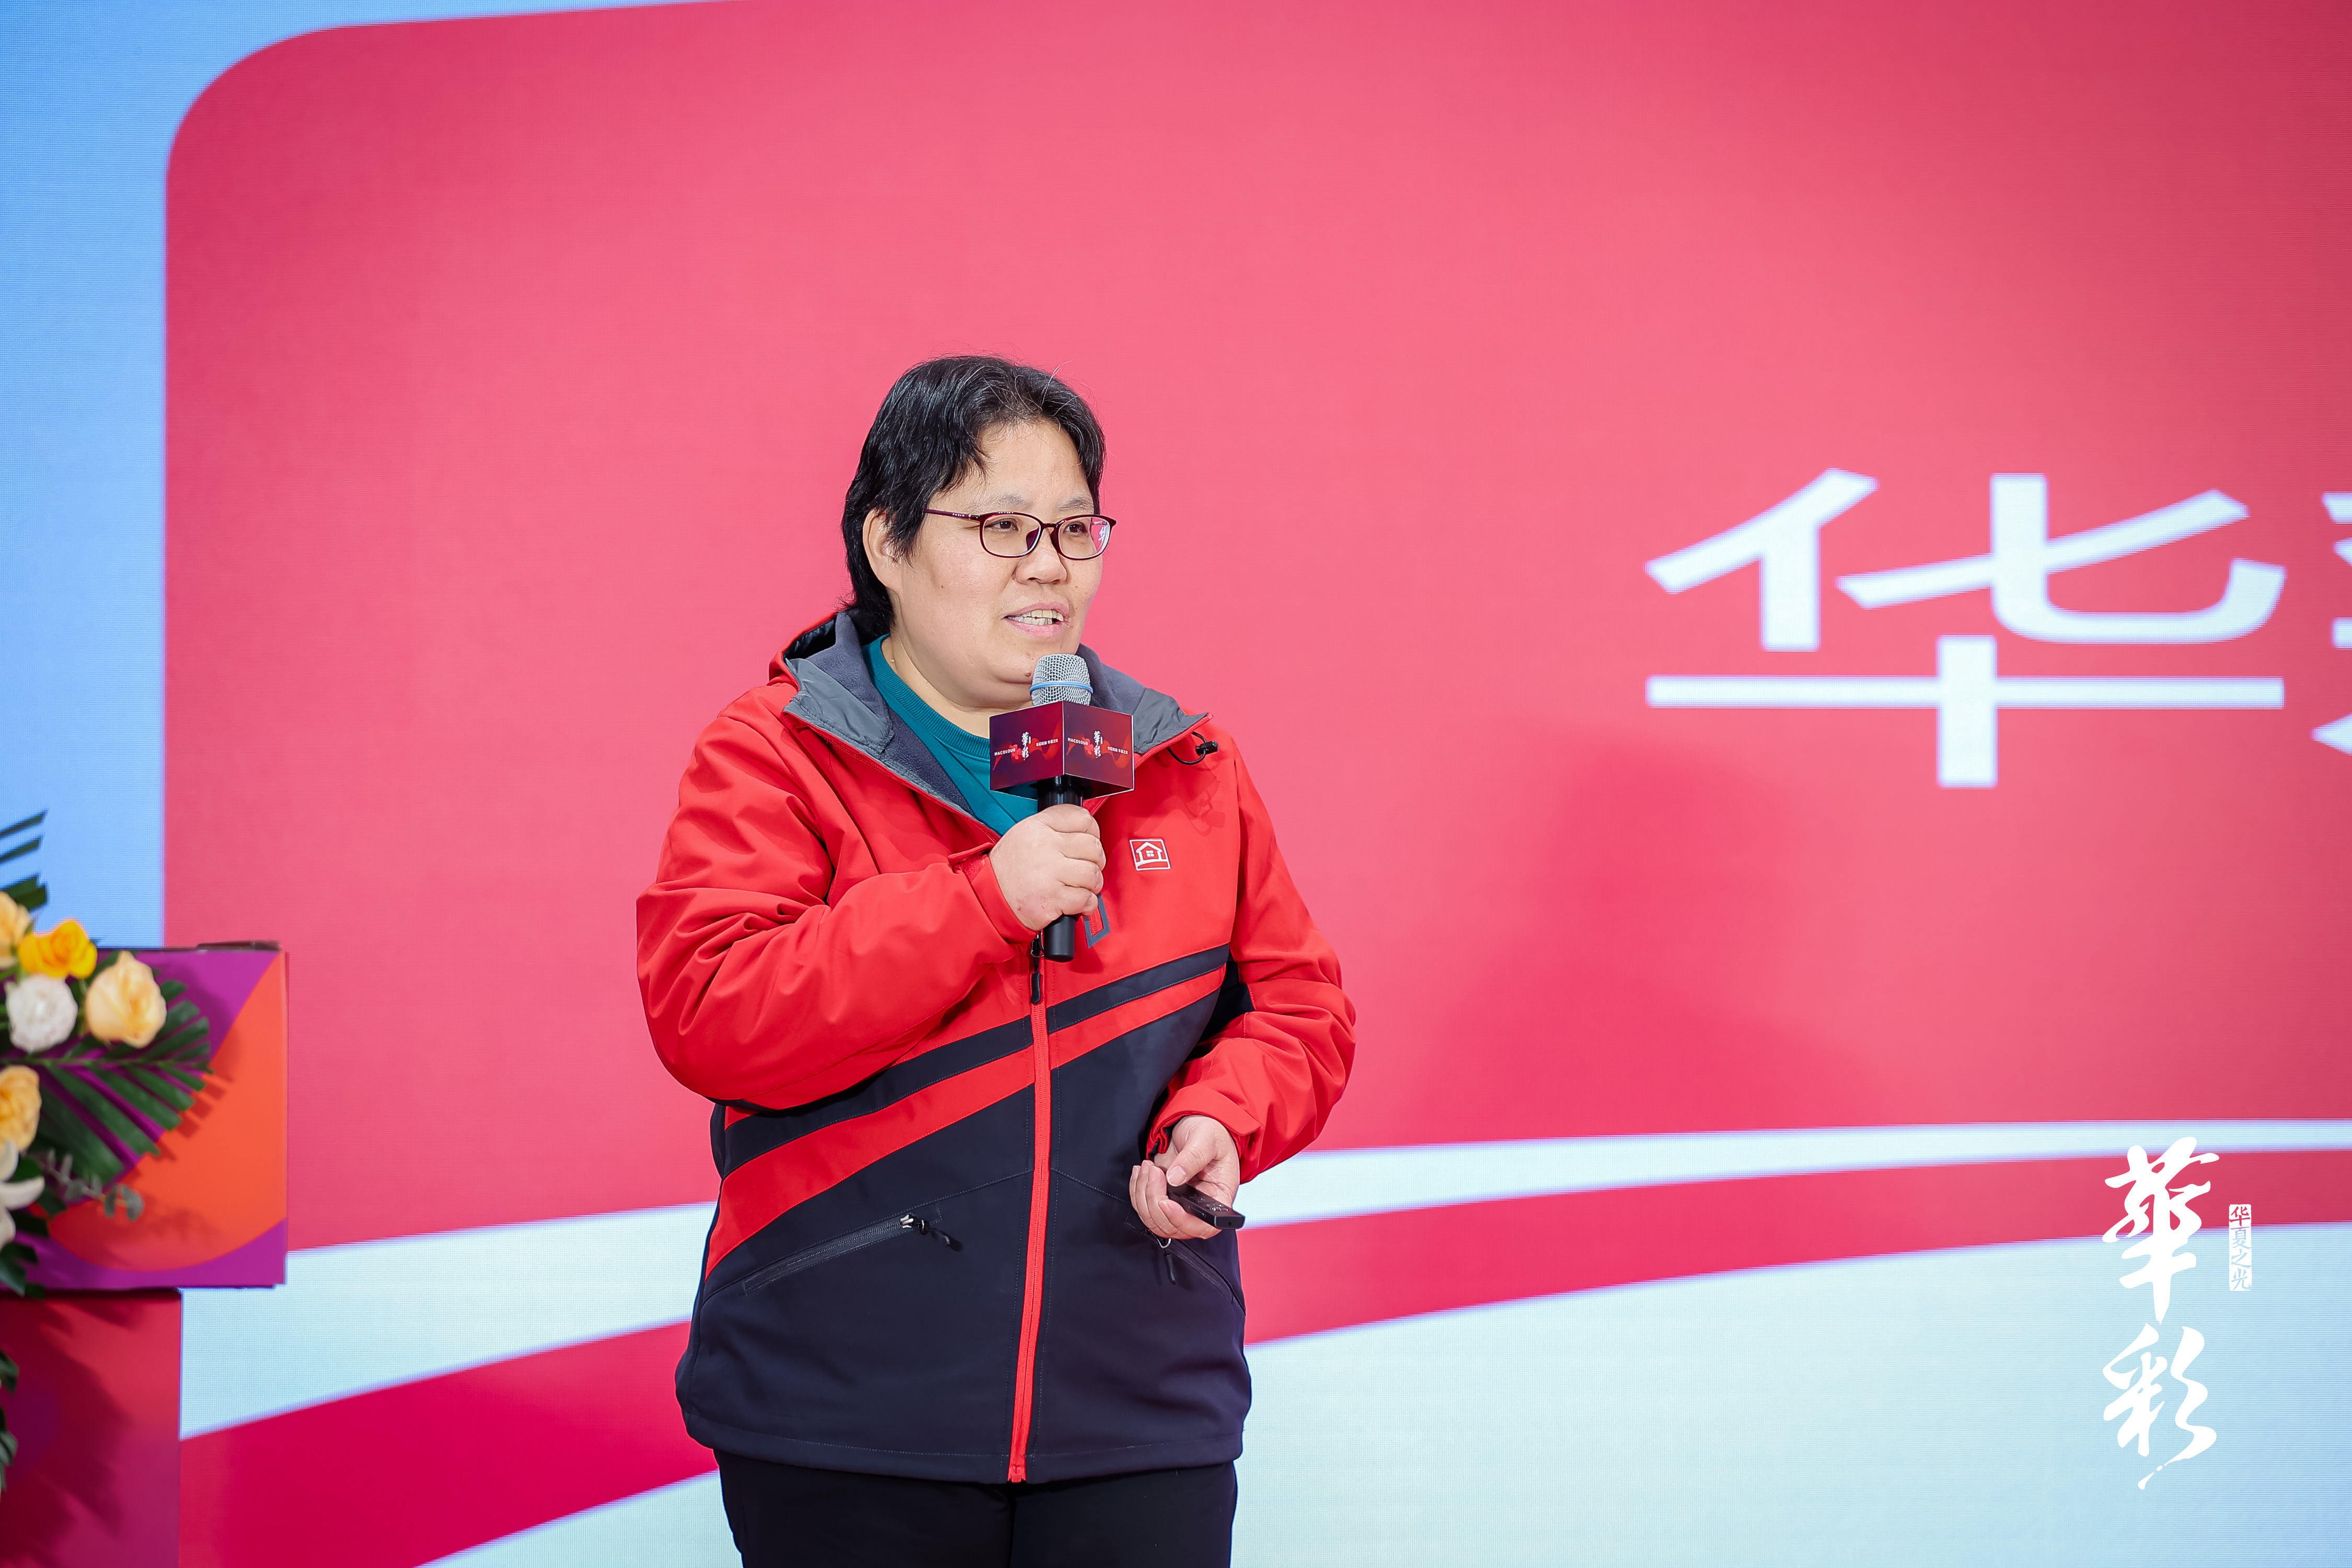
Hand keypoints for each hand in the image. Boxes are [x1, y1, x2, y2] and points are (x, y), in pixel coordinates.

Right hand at [989, 805, 1104, 931]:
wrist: (989, 897)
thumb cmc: (1008, 869)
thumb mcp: (1024, 834)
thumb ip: (1053, 828)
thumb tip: (1086, 832)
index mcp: (1038, 827)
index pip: (1082, 818)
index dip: (1093, 832)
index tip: (1089, 843)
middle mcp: (1045, 847)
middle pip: (1092, 847)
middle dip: (1096, 861)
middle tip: (1087, 869)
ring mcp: (1049, 874)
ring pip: (1092, 874)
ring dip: (1093, 884)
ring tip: (1081, 887)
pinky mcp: (1053, 899)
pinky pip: (1086, 899)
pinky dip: (1087, 904)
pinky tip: (1077, 903)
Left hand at [1129, 1115, 1239, 1240]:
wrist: (1195, 1124)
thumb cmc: (1210, 1131)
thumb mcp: (1206, 1138)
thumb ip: (1193, 1157)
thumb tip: (1175, 1178)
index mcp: (1220, 1197)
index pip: (1204, 1226)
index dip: (1182, 1220)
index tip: (1165, 1202)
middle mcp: (1200, 1207)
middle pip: (1173, 1226)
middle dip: (1155, 1200)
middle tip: (1153, 1170)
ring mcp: (1181, 1205)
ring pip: (1155, 1220)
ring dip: (1143, 1195)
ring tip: (1147, 1167)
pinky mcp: (1165, 1199)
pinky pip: (1145, 1209)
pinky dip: (1137, 1192)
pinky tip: (1140, 1172)